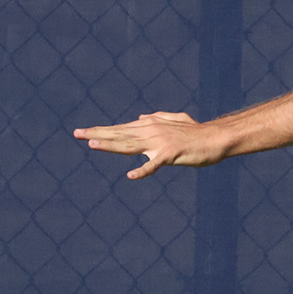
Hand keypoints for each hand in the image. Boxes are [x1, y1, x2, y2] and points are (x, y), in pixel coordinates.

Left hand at [73, 112, 227, 178]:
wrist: (215, 138)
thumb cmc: (196, 132)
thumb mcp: (175, 120)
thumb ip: (157, 117)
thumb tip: (140, 117)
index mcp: (150, 125)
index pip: (121, 128)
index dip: (101, 130)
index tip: (83, 132)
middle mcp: (151, 131)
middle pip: (120, 134)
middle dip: (98, 134)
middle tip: (77, 133)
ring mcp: (160, 143)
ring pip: (131, 145)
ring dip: (112, 145)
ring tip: (93, 145)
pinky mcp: (171, 154)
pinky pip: (154, 165)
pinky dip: (143, 170)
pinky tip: (131, 176)